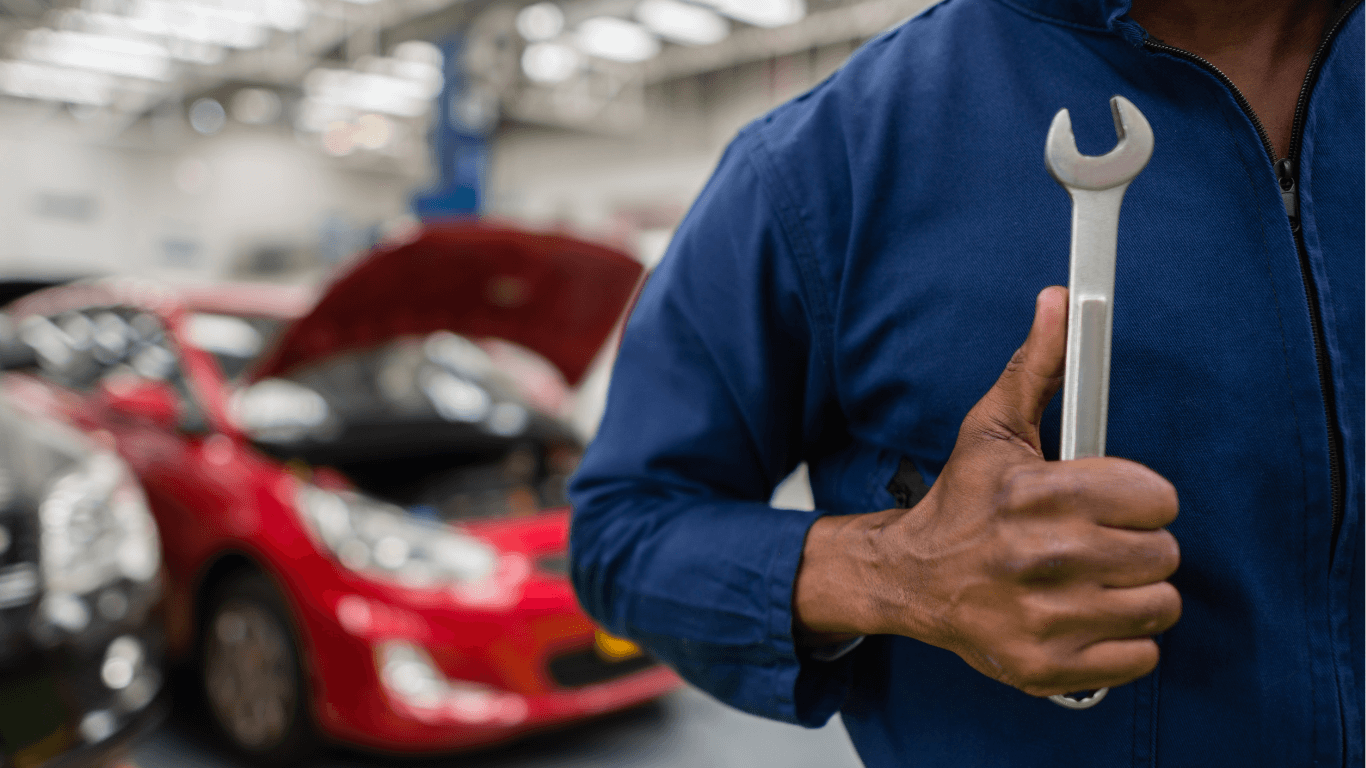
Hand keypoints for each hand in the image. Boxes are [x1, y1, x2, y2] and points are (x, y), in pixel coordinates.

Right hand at [794, 286, 1180, 696]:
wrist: (910, 580)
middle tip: (1099, 543)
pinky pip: (1139, 659)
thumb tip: (1060, 300)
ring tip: (1096, 581)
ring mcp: (1043, 618)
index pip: (1155, 498)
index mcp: (1037, 494)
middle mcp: (1040, 558)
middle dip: (1138, 547)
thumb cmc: (963, 502)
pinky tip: (1087, 619)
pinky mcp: (1046, 666)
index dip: (1141, 499)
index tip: (1115, 503)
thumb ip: (1037, 366)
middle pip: (1163, 554)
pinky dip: (1124, 645)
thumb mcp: (993, 429)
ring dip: (1135, 595)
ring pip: (1158, 607)